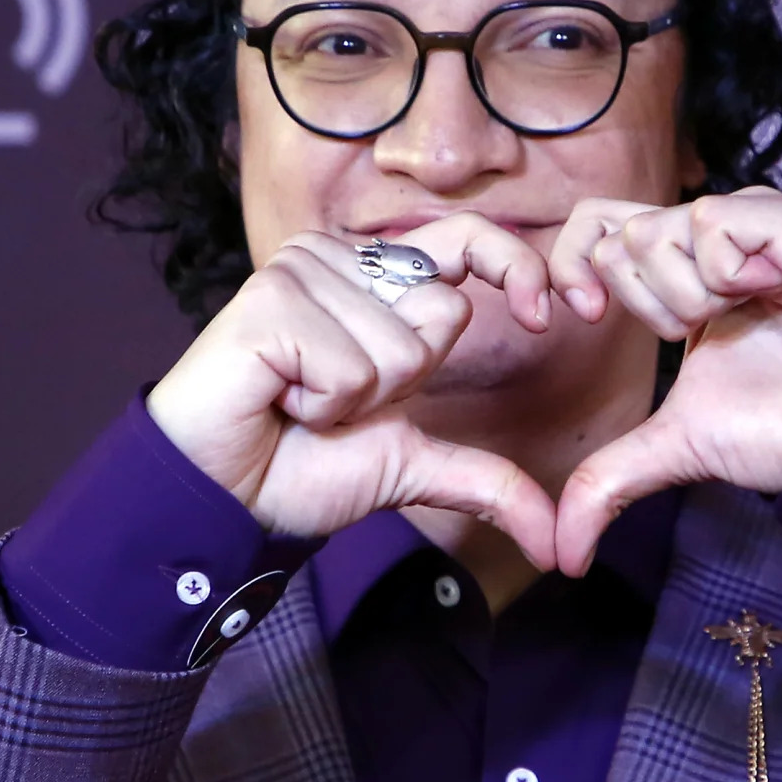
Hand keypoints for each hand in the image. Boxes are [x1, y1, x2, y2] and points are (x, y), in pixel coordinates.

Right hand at [146, 215, 560, 567]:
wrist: (225, 497)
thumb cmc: (300, 467)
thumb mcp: (411, 467)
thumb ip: (486, 481)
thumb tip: (556, 541)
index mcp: (376, 279)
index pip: (468, 240)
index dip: (518, 269)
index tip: (551, 318)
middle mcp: (337, 259)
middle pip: (441, 314)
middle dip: (402, 383)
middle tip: (335, 401)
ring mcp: (299, 272)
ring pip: (399, 349)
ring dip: (355, 402)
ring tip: (299, 402)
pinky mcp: (268, 301)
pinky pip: (352, 369)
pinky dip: (322, 405)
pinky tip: (278, 399)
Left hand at [548, 190, 781, 574]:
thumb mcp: (679, 447)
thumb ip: (611, 481)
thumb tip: (566, 553)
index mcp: (687, 271)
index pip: (599, 228)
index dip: (572, 267)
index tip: (588, 317)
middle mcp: (721, 236)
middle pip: (623, 233)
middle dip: (650, 306)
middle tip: (703, 333)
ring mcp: (761, 223)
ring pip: (663, 228)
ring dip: (692, 299)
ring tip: (754, 319)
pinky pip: (717, 221)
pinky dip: (729, 274)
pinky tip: (777, 297)